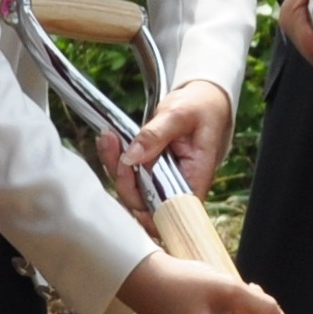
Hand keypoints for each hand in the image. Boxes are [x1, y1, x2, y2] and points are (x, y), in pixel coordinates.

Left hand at [118, 80, 235, 198]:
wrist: (204, 101)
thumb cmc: (201, 109)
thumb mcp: (180, 115)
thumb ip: (156, 135)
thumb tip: (132, 157)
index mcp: (195, 179)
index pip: (170, 212)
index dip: (146, 209)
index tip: (128, 177)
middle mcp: (178, 188)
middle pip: (144, 204)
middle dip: (123, 179)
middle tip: (111, 144)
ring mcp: (163, 182)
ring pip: (133, 191)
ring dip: (115, 167)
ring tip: (108, 138)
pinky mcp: (152, 173)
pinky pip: (131, 176)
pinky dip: (117, 160)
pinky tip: (110, 142)